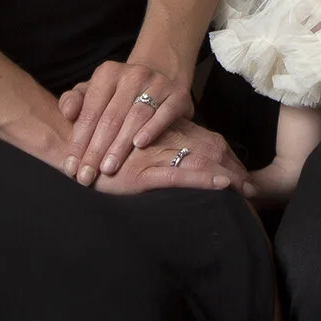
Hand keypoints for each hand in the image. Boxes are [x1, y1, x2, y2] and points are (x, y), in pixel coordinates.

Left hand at [58, 59, 192, 184]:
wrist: (158, 84)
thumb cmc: (118, 97)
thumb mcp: (93, 94)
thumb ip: (74, 102)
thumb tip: (67, 112)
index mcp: (108, 73)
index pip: (90, 110)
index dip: (79, 140)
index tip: (71, 166)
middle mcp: (133, 74)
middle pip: (111, 116)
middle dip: (96, 149)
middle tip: (87, 175)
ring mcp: (157, 82)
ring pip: (136, 116)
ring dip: (120, 144)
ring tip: (108, 168)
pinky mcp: (178, 94)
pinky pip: (164, 113)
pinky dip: (152, 129)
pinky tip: (139, 145)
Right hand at [93, 119, 250, 195]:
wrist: (66, 143)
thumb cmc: (95, 142)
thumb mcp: (122, 137)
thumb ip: (143, 139)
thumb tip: (178, 159)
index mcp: (162, 131)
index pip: (203, 140)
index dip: (225, 156)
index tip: (243, 174)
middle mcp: (163, 140)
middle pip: (208, 149)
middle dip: (232, 169)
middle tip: (254, 188)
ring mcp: (153, 156)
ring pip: (200, 162)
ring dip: (227, 175)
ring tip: (249, 189)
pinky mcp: (143, 173)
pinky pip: (180, 177)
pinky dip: (204, 181)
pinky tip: (224, 186)